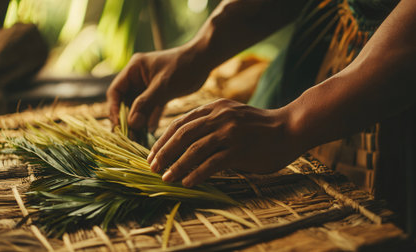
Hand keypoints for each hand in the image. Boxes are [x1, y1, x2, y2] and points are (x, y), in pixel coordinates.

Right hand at [106, 46, 210, 130]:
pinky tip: (150, 133)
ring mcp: (149, 86)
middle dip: (127, 120)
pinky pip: (151, 109)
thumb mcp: (163, 86)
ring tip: (138, 140)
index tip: (118, 126)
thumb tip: (131, 123)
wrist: (204, 60)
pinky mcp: (160, 93)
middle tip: (128, 138)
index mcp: (133, 70)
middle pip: (125, 102)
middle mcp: (138, 78)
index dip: (114, 109)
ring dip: (138, 123)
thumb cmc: (183, 67)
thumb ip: (145, 103)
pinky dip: (150, 120)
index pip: (116, 91)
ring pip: (138, 108)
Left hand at [147, 99, 302, 186]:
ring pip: (194, 150)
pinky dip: (197, 174)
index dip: (163, 139)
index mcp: (214, 108)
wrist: (290, 127)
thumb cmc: (259, 127)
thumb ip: (210, 125)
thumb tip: (185, 146)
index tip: (152, 154)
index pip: (180, 123)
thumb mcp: (231, 116)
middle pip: (182, 135)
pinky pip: (212, 163)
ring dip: (177, 166)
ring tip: (166, 177)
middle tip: (153, 167)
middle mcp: (219, 117)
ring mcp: (229, 132)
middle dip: (164, 153)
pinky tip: (187, 182)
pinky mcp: (240, 149)